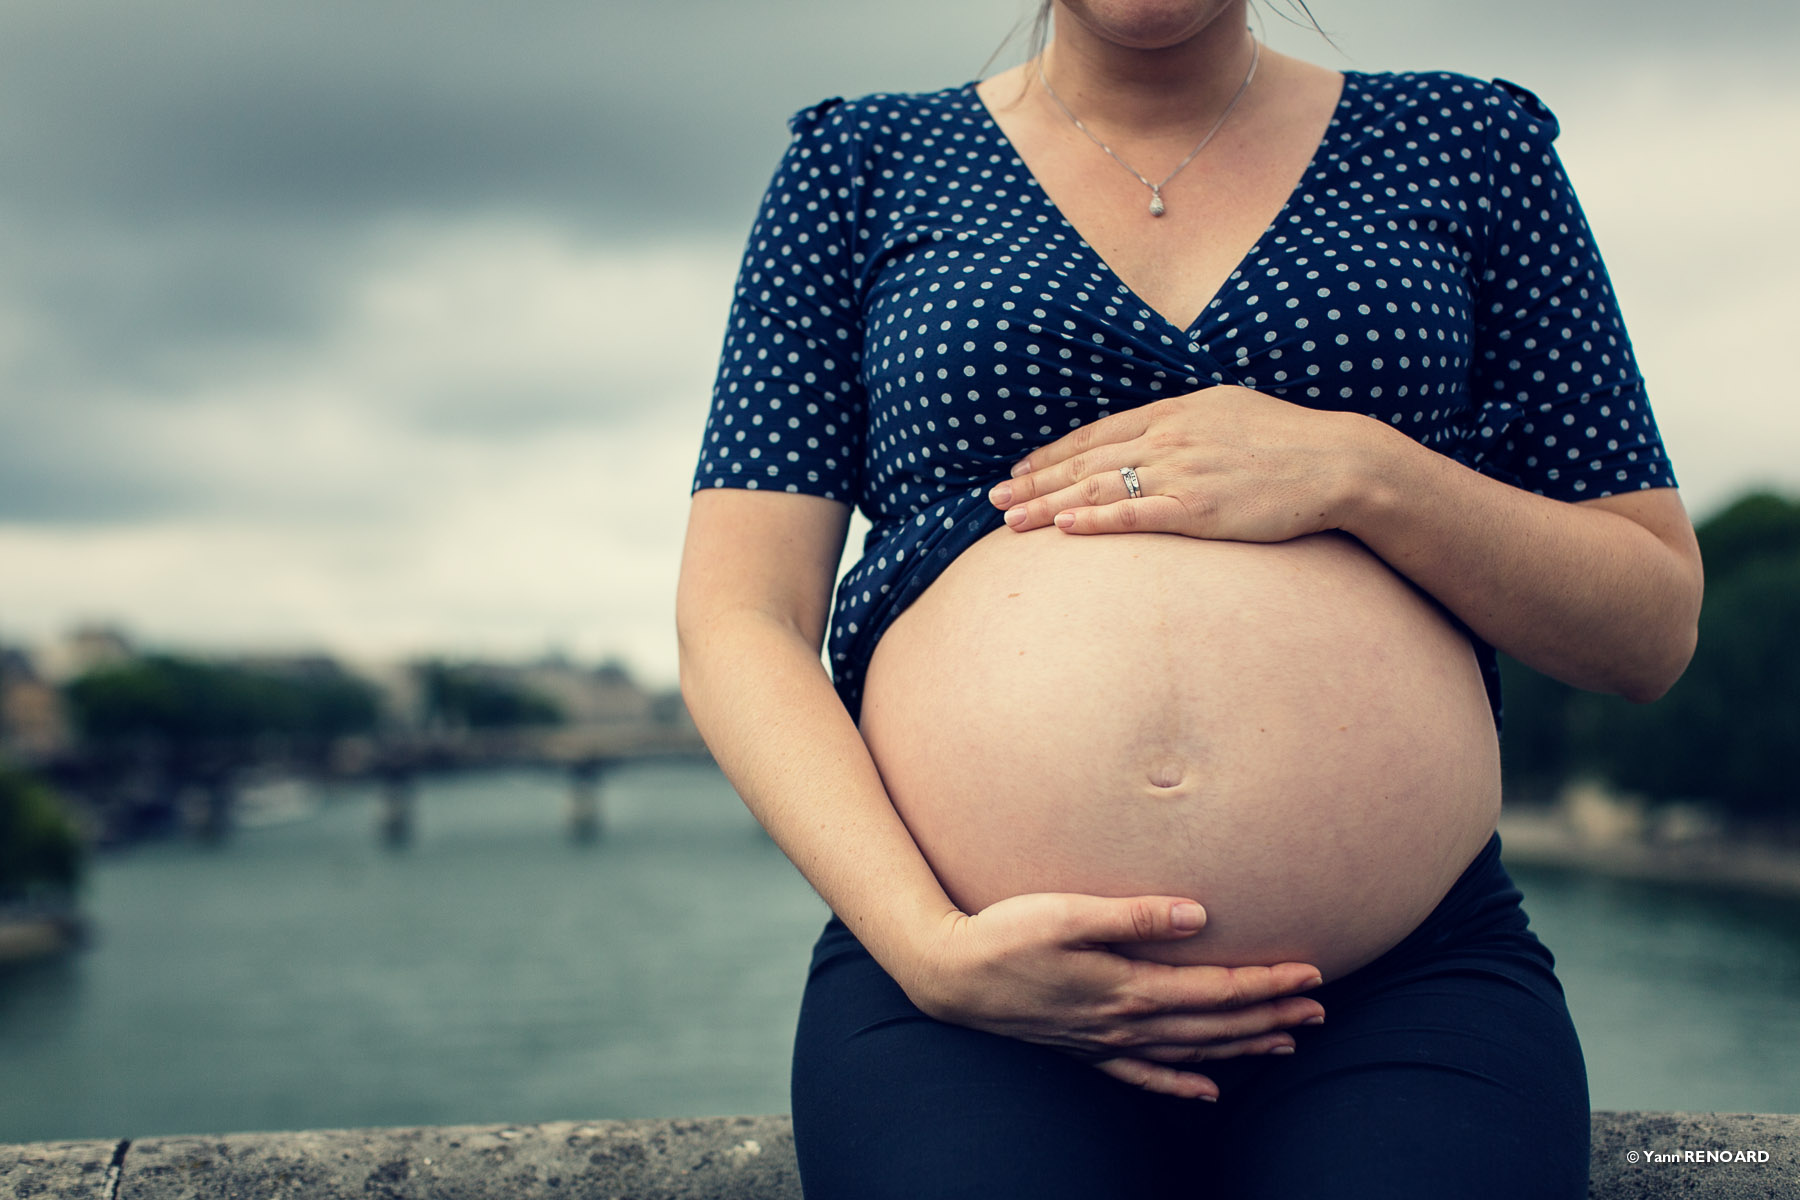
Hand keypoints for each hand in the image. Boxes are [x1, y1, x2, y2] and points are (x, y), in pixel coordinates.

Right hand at [901, 891, 1325, 1100]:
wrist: (950, 975)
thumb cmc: (1005, 933)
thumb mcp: (1069, 911)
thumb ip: (1137, 915)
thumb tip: (1200, 915)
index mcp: (1129, 987)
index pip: (1216, 990)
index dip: (1267, 983)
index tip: (1312, 972)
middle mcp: (1125, 1023)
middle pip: (1215, 1025)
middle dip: (1271, 1016)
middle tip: (1321, 1009)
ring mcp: (1106, 1043)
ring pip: (1191, 1052)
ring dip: (1242, 1046)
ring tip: (1287, 1040)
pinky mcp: (1085, 1050)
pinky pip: (1147, 1076)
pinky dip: (1183, 1084)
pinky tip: (1210, 1090)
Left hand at [987, 385, 1371, 541]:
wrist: (1337, 462)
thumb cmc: (1285, 441)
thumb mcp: (1226, 411)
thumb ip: (1182, 423)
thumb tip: (1150, 433)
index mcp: (1172, 412)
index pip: (1095, 435)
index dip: (1051, 453)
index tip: (1018, 468)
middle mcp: (1168, 439)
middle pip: (1084, 463)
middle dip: (1033, 482)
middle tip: (992, 498)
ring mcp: (1182, 474)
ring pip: (1098, 490)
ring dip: (1047, 506)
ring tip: (1009, 521)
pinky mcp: (1199, 510)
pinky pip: (1134, 516)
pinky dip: (1093, 522)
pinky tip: (1061, 530)